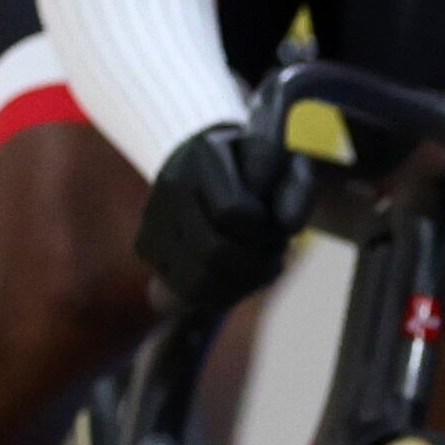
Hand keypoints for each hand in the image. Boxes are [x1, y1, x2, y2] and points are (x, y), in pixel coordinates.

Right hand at [134, 120, 309, 313]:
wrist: (221, 175)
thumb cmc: (266, 174)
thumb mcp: (293, 168)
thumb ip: (300, 188)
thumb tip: (290, 225)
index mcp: (207, 151)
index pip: (234, 213)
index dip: (267, 230)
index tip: (278, 221)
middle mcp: (172, 178)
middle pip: (215, 252)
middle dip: (256, 260)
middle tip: (274, 248)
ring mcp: (153, 212)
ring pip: (199, 279)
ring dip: (243, 279)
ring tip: (259, 260)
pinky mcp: (145, 244)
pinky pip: (187, 292)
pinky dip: (223, 294)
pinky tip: (238, 274)